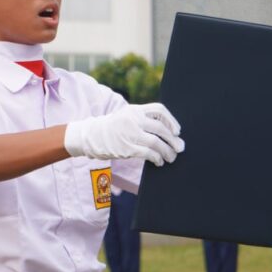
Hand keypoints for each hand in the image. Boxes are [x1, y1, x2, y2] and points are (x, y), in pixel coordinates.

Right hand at [64, 103, 184, 165]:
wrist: (91, 136)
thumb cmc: (113, 128)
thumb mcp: (126, 116)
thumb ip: (142, 118)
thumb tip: (167, 131)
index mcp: (135, 110)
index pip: (159, 110)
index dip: (171, 120)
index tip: (177, 131)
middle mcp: (133, 120)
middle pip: (161, 128)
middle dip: (173, 140)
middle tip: (180, 148)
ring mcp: (130, 134)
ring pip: (157, 142)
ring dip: (167, 151)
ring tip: (171, 157)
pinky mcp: (127, 148)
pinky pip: (149, 154)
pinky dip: (157, 158)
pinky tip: (159, 162)